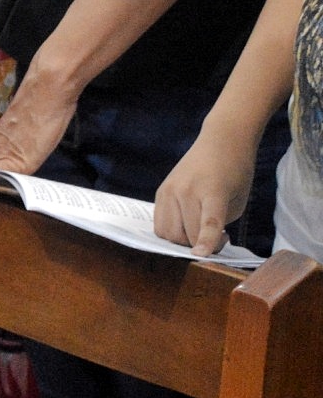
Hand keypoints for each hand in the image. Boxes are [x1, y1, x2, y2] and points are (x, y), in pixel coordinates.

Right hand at [154, 136, 250, 254]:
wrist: (221, 142)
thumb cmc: (235, 173)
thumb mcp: (237, 201)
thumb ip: (219, 224)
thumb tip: (199, 243)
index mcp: (213, 190)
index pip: (208, 221)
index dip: (205, 241)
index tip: (201, 255)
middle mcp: (186, 189)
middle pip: (185, 233)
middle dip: (200, 245)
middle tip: (219, 238)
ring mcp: (170, 190)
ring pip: (168, 232)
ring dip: (183, 241)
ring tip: (199, 231)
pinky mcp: (161, 192)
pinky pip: (160, 223)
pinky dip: (172, 231)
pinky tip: (187, 224)